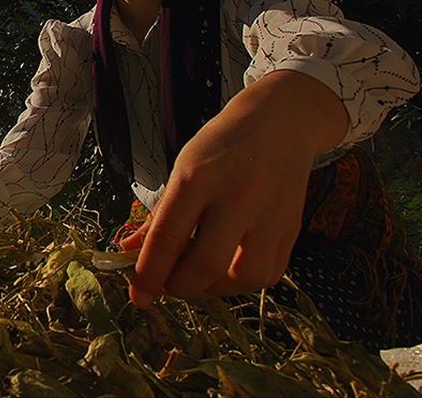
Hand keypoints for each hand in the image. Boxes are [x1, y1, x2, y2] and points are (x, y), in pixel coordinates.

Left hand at [122, 70, 347, 306]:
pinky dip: (242, 282)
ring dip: (213, 289)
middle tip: (167, 284)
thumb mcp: (182, 169)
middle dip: (178, 287)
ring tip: (198, 275)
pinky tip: (228, 270)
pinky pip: (268, 275)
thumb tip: (129, 254)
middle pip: (205, 266)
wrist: (279, 123)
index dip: (149, 274)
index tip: (139, 297)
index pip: (167, 238)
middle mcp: (236, 198)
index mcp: (197, 179)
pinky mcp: (293, 228)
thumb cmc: (221, 147)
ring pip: (242, 278)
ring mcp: (269, 215)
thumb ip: (159, 217)